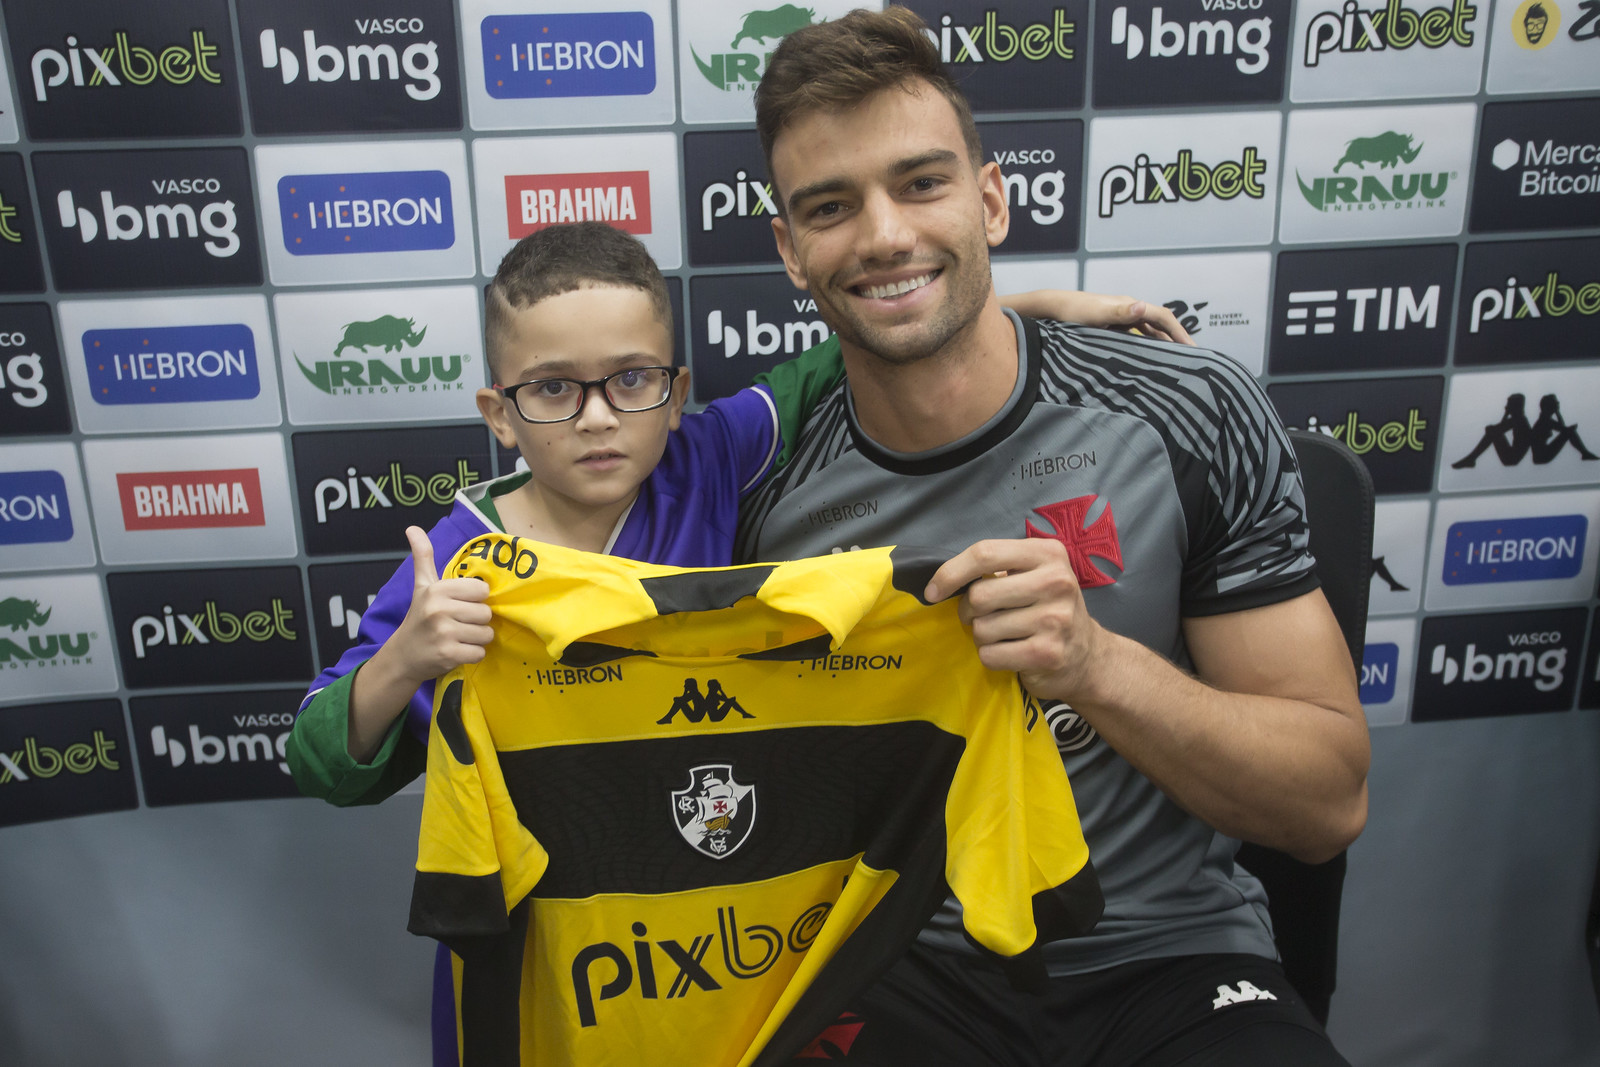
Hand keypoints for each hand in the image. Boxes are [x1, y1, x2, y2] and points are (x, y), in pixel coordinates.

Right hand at [388, 526, 494, 684]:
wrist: (402, 656)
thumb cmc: (418, 618)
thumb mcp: (422, 586)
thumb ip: (423, 556)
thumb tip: (412, 527)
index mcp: (437, 590)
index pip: (482, 590)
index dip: (475, 599)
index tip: (460, 605)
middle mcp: (439, 610)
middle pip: (486, 613)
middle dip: (476, 621)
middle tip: (458, 624)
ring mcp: (444, 634)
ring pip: (486, 634)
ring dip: (476, 639)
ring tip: (457, 638)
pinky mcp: (449, 655)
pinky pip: (480, 653)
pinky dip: (472, 655)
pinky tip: (456, 651)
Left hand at [924, 538, 1104, 700]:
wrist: (1088, 656)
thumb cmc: (1047, 609)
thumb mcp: (1032, 575)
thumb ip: (995, 568)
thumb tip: (940, 583)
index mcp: (1047, 553)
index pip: (984, 553)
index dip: (950, 573)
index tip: (933, 591)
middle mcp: (1056, 581)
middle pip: (980, 595)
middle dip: (969, 611)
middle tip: (983, 617)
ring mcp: (1055, 619)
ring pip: (983, 629)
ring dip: (983, 636)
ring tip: (1005, 635)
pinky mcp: (1048, 653)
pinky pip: (991, 655)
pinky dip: (992, 657)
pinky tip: (1012, 653)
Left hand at [1000, 290, 1194, 344]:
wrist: (1050, 308)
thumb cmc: (1071, 312)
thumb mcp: (1096, 314)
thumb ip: (1119, 312)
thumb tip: (1143, 307)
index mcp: (1129, 305)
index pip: (1163, 318)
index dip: (1179, 333)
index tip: (1193, 349)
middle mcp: (1128, 309)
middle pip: (1160, 324)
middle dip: (1177, 339)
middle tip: (1193, 358)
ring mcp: (1120, 317)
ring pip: (1150, 331)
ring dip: (1164, 343)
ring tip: (1176, 361)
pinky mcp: (1112, 326)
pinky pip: (1137, 336)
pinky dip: (1148, 345)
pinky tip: (1149, 359)